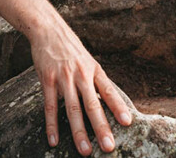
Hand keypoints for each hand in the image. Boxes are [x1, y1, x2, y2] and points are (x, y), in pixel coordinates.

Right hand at [30, 22, 131, 155]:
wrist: (48, 29)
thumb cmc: (71, 48)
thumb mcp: (88, 61)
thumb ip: (95, 81)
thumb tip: (106, 103)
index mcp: (94, 70)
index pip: (109, 91)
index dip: (118, 107)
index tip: (127, 122)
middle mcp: (81, 74)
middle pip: (92, 105)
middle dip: (101, 127)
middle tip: (108, 147)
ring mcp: (64, 78)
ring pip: (72, 109)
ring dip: (79, 132)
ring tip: (85, 151)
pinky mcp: (48, 80)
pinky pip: (50, 107)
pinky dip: (52, 125)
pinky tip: (54, 141)